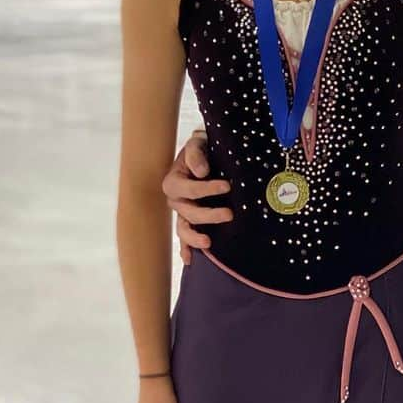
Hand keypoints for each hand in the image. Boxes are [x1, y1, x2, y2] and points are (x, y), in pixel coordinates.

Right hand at [162, 131, 232, 265]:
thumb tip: (201, 172)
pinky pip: (184, 238)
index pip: (189, 189)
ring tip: (209, 242)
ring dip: (195, 238)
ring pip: (184, 229)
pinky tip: (190, 260)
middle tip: (229, 214)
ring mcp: (182, 213)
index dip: (207, 189)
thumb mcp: (197, 143)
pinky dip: (186, 249)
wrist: (205, 153)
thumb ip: (196, 154)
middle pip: (189, 212)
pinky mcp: (190, 221)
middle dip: (209, 215)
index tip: (226, 186)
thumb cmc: (201, 147)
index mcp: (173, 181)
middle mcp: (175, 200)